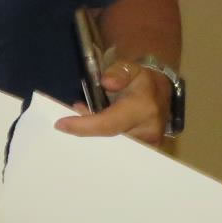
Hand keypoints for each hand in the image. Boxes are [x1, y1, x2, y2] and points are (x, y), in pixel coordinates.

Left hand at [55, 58, 169, 144]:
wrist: (160, 93)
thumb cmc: (141, 80)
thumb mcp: (131, 67)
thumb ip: (119, 72)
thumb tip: (107, 83)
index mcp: (143, 109)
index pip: (109, 124)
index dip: (83, 126)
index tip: (61, 125)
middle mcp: (148, 131)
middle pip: (108, 143)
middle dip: (85, 136)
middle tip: (68, 125)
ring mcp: (148, 146)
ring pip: (112, 151)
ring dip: (92, 141)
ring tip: (78, 127)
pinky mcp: (145, 152)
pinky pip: (119, 155)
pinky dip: (102, 146)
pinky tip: (90, 135)